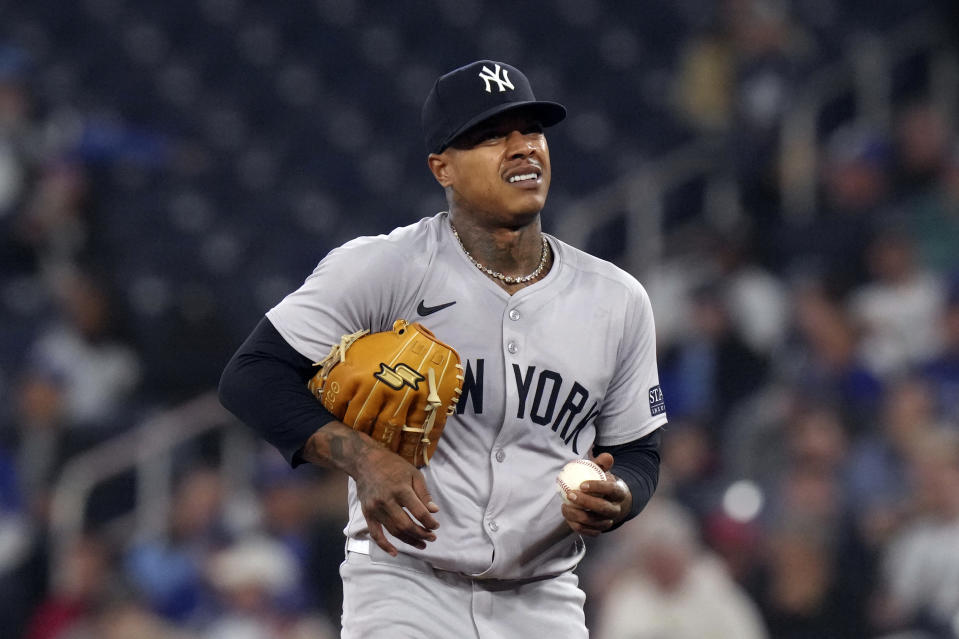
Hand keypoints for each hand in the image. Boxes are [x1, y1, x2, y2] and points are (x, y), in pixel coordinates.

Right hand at [301, 422, 439, 555]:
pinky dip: (385, 545)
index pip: (419, 512)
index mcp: (401, 489)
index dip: (429, 522)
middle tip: (432, 538)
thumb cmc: (393, 466)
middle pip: (407, 525)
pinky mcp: (367, 514)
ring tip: (422, 544)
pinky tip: (395, 553)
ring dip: (409, 541)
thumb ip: (424, 493)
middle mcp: (387, 501)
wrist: (365, 462)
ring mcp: (375, 509)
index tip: (435, 526)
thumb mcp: (413, 474)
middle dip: (422, 534)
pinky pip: (376, 534)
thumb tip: (434, 511)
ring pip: (394, 531)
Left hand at [560, 452, 631, 536]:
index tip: (582, 485)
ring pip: (594, 522)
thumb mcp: (605, 472)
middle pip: (603, 508)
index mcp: (619, 493)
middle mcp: (616, 509)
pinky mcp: (600, 530)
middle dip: (585, 502)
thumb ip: (603, 463)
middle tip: (570, 494)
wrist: (612, 502)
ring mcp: (608, 521)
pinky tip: (568, 516)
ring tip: (564, 507)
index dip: (597, 487)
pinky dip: (577, 526)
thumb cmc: (604, 484)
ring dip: (577, 515)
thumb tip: (606, 456)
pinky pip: (589, 532)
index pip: (611, 490)